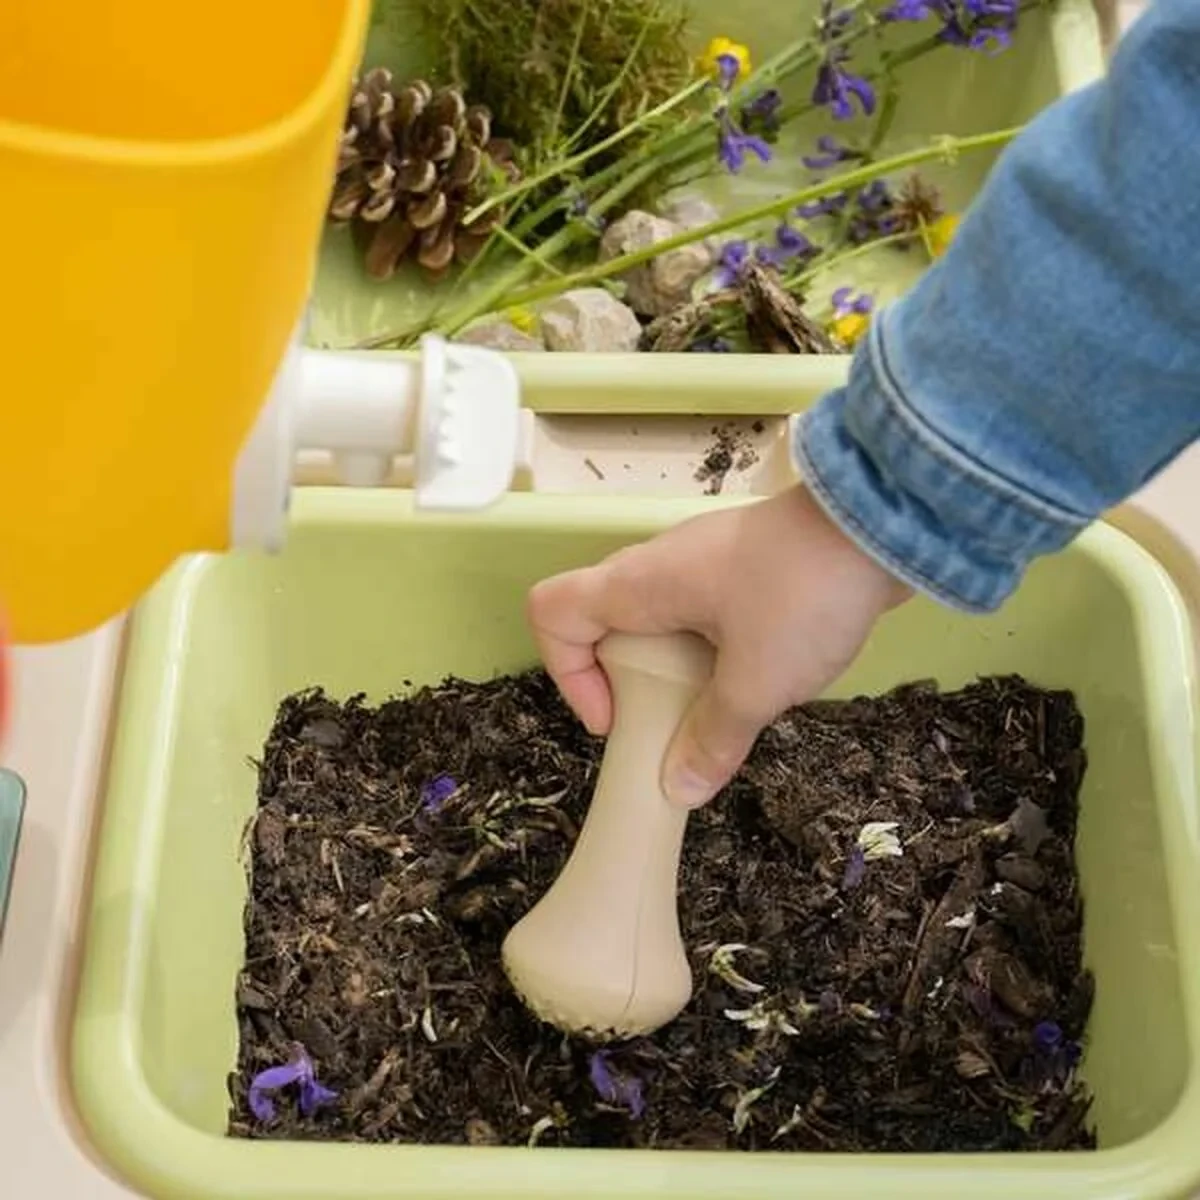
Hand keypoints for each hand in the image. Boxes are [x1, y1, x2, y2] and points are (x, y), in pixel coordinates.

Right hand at [528, 484, 911, 808]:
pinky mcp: (745, 567)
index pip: (553, 612)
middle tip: (670, 723)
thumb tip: (680, 789)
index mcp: (639, 584)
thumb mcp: (755, 684)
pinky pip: (702, 615)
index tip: (617, 719)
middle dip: (627, 683)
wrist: (883, 522)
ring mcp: (703, 561)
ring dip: (675, 671)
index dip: (566, 674)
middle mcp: (659, 566)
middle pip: (604, 623)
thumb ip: (713, 738)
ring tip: (721, 707)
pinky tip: (760, 675)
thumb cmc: (803, 595)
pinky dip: (712, 652)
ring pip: (658, 621)